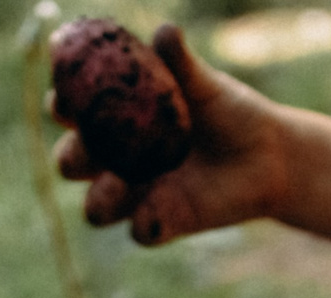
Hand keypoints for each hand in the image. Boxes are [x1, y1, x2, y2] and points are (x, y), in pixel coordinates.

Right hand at [55, 24, 292, 245]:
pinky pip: (141, 232)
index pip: (72, 112)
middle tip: (91, 147)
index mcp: (115, 118)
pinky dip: (144, 226)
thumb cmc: (227, 111)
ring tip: (120, 185)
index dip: (61, 105)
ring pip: (97, 207)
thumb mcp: (204, 84)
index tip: (65, 100)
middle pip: (71, 164)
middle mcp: (115, 159)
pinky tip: (155, 215)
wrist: (269, 154)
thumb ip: (179, 62)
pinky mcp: (163, 221)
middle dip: (72, 158)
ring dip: (100, 200)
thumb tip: (165, 32)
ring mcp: (136, 194)